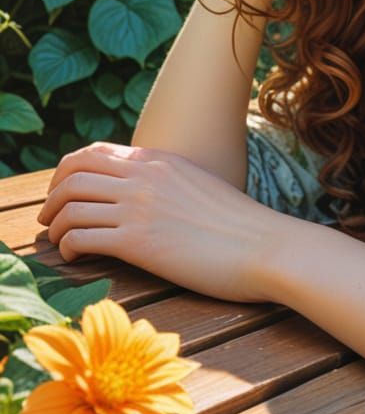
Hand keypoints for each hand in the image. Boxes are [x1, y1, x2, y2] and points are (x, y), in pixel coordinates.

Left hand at [36, 142, 286, 302]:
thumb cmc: (238, 224)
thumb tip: (144, 193)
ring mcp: (139, 208)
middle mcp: (143, 177)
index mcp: (159, 161)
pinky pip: (79, 238)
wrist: (263, 245)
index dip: (67, 174)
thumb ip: (167, 182)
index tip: (65, 196)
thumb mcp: (199, 186)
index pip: (92, 153)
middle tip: (52, 220)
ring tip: (62, 243)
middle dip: (52, 198)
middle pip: (72, 174)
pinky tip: (79, 259)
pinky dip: (68, 249)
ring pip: (69, 206)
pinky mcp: (138, 242)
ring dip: (56, 226)